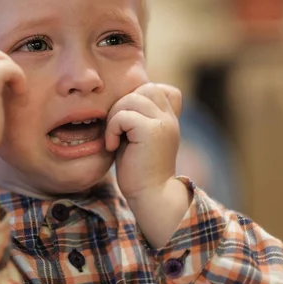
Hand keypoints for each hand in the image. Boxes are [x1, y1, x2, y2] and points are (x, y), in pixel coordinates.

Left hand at [105, 83, 181, 200]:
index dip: (138, 97)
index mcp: (169, 118)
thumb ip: (136, 117)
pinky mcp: (152, 131)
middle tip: (116, 129)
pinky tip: (112, 146)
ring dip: (115, 117)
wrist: (151, 196)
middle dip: (123, 104)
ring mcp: (163, 123)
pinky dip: (112, 129)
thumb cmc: (139, 171)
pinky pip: (124, 115)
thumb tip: (118, 99)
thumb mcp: (138, 138)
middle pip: (145, 88)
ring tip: (114, 138)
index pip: (158, 88)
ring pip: (131, 98)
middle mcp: (170, 118)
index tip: (127, 122)